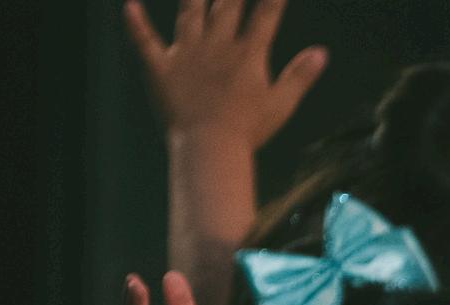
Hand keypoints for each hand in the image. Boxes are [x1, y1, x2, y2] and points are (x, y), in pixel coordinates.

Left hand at [123, 0, 325, 149]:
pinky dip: (135, 24)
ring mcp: (187, 54)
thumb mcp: (281, 104)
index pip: (264, 17)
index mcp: (248, 55)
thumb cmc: (249, 130)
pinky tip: (128, 5)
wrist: (210, 145)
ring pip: (189, 14)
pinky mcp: (161, 67)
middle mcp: (217, 46)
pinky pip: (144, 41)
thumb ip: (300, 75)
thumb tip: (321, 52)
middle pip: (226, 6)